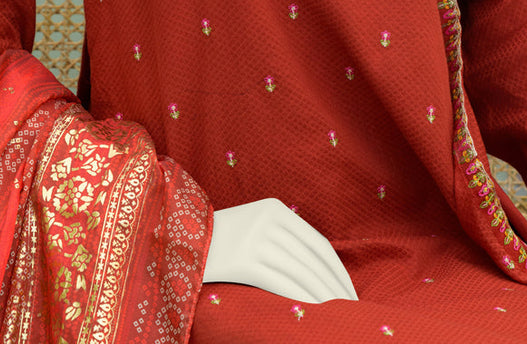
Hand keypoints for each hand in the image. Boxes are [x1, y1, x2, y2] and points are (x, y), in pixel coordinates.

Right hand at [202, 197, 357, 303]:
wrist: (173, 239)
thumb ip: (280, 240)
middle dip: (335, 287)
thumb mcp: (253, 228)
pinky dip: (300, 298)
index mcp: (275, 209)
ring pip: (299, 272)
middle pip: (312, 259)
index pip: (318, 244)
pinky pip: (280, 282)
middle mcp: (268, 219)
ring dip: (323, 297)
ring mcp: (255, 237)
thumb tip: (314, 272)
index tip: (351, 292)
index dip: (337, 271)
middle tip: (352, 310)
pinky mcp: (243, 259)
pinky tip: (312, 313)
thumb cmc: (218, 243)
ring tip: (336, 316)